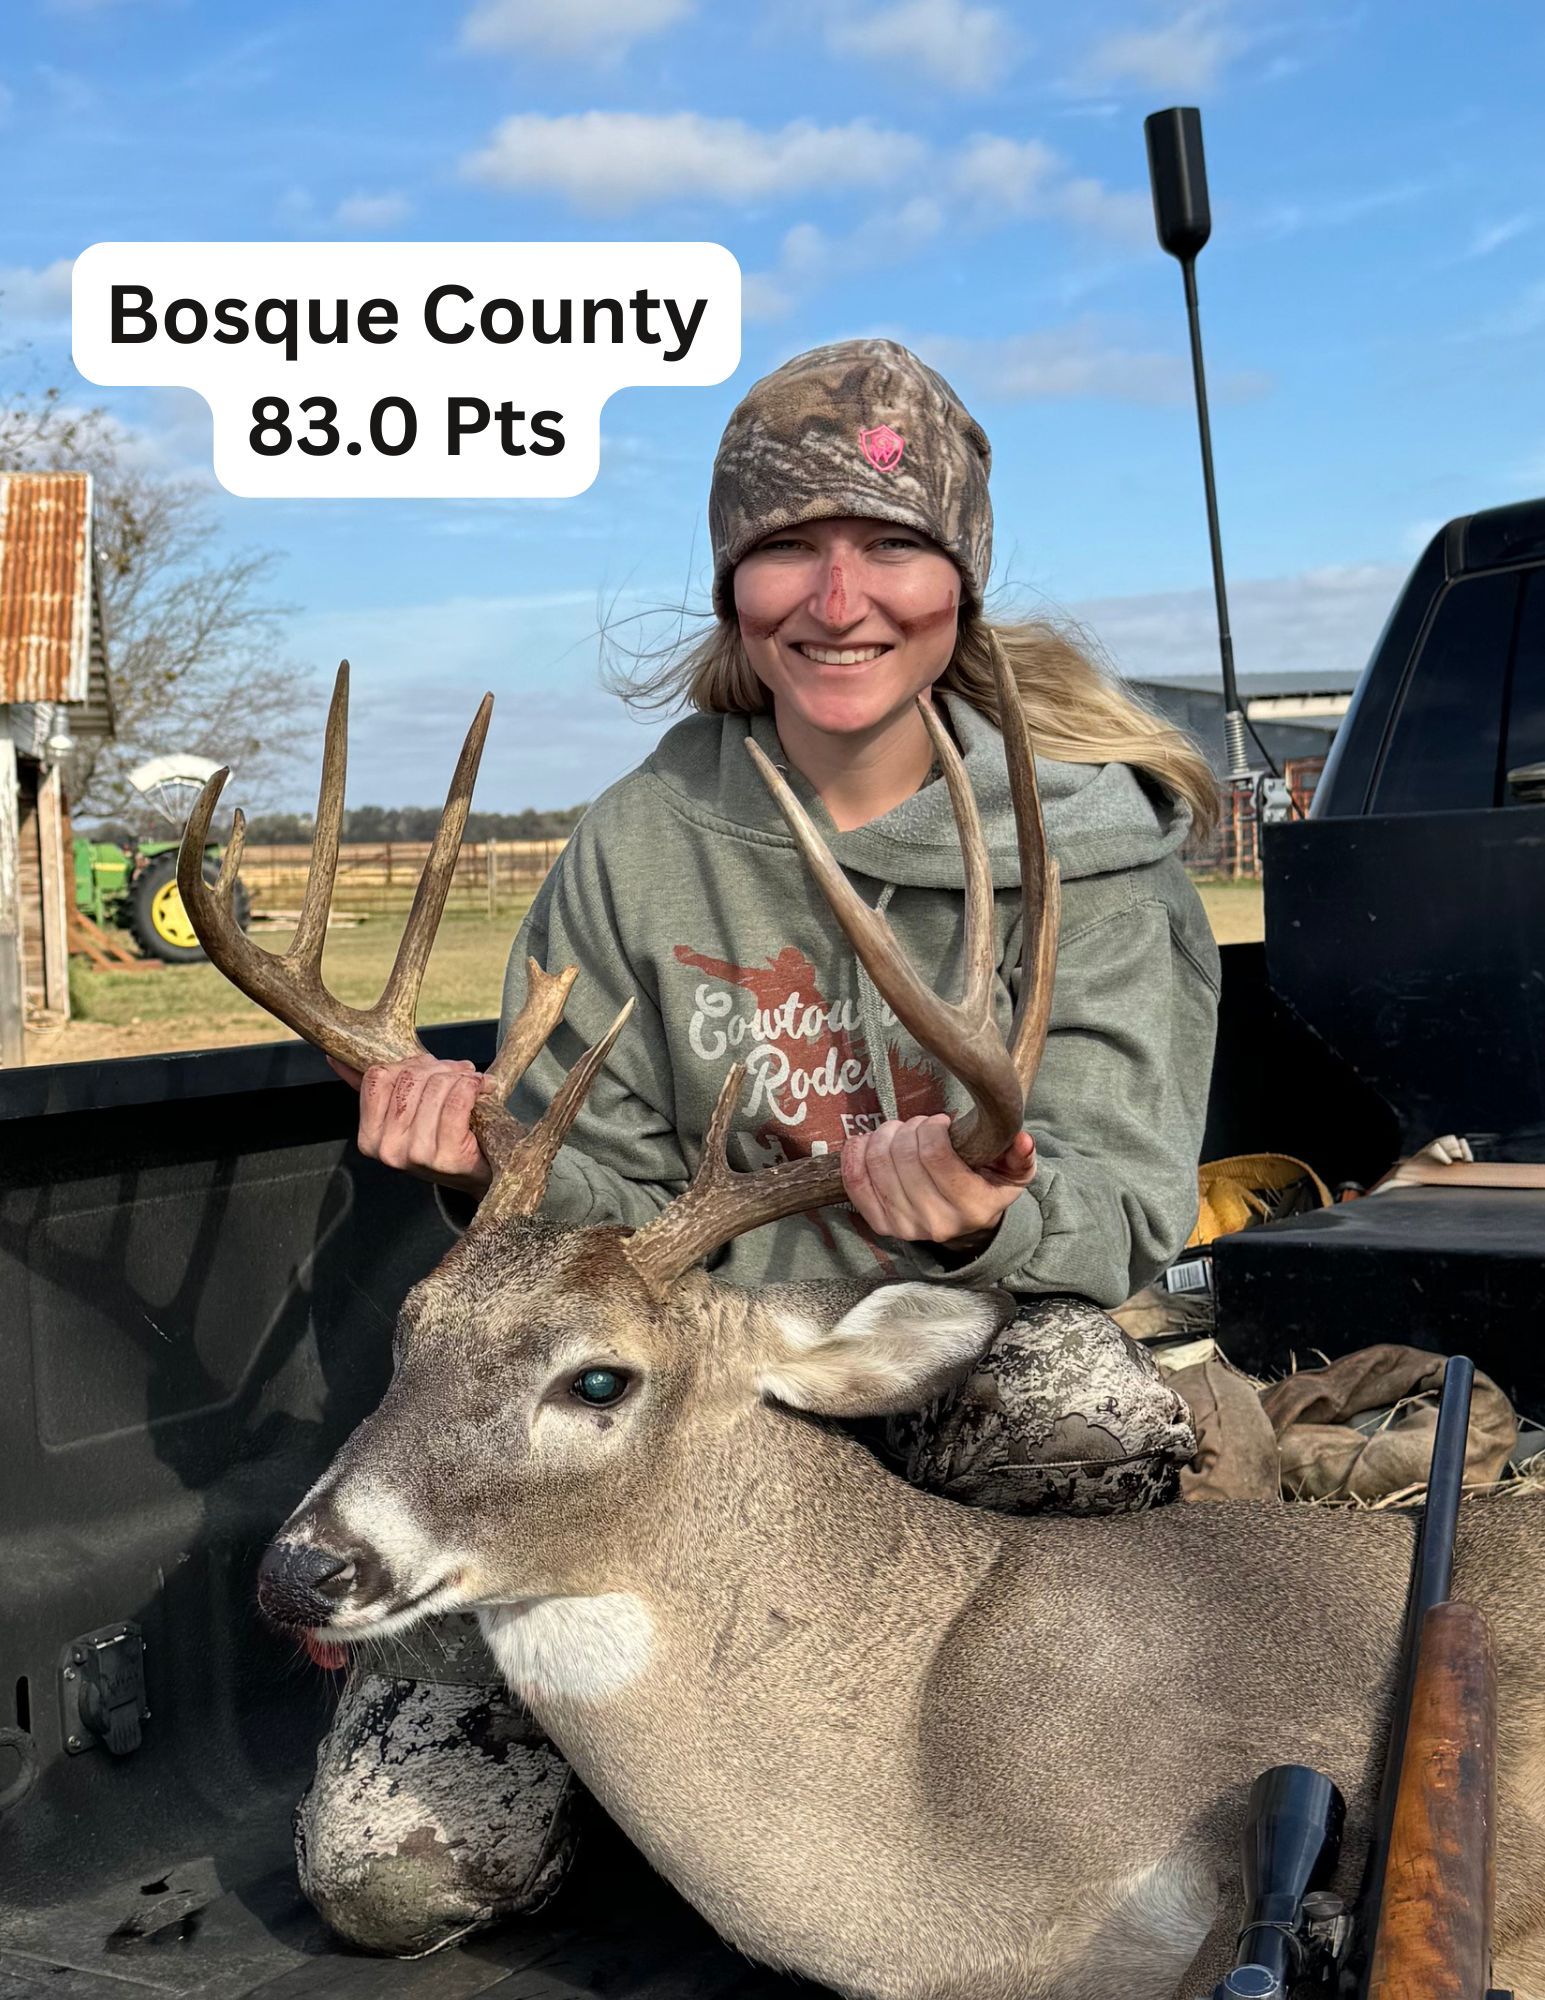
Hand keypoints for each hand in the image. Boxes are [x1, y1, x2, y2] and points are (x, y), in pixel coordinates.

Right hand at [326, 1053, 494, 1194]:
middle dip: (438, 1067)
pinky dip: (472, 1087)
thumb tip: (335, 1058)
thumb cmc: (442, 1140)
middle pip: (409, 1079)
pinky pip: (457, 1101)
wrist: (478, 1174)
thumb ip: (373, 1089)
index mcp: (369, 1137)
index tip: (430, 1066)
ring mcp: (416, 1155)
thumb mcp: (403, 1116)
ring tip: (472, 1081)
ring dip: (459, 1076)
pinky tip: (481, 1088)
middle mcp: (388, 1149)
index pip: (377, 1078)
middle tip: (459, 1071)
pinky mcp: (448, 1156)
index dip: (408, 1064)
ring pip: (435, 1087)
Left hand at [840, 1113, 1035, 1249]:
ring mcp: (906, 1227)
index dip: (931, 1127)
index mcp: (972, 1207)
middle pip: (902, 1156)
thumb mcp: (1013, 1170)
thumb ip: (1020, 1154)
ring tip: (899, 1133)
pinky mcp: (882, 1225)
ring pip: (877, 1164)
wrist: (966, 1220)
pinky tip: (866, 1142)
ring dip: (883, 1136)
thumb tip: (1022, 1140)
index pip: (934, 1154)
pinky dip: (855, 1156)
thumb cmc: (987, 1184)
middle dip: (907, 1128)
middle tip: (917, 1125)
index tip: (939, 1122)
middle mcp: (937, 1222)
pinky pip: (855, 1184)